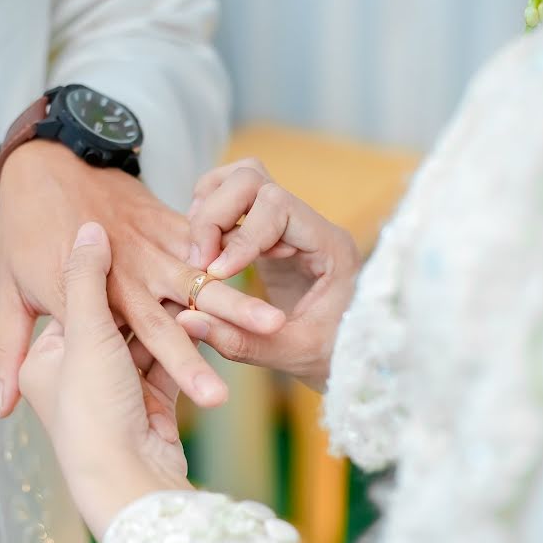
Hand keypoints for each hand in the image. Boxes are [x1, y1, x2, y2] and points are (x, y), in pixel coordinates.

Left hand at [0, 141, 284, 416]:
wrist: (46, 163)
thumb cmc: (23, 231)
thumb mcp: (7, 292)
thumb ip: (10, 351)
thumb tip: (0, 408)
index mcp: (84, 303)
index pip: (129, 350)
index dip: (173, 374)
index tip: (205, 400)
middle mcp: (122, 280)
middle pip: (170, 324)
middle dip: (212, 350)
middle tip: (240, 375)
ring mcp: (146, 251)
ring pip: (197, 286)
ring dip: (237, 305)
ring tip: (274, 323)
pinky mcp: (163, 224)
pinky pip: (199, 243)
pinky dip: (228, 256)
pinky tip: (262, 272)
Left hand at [19, 222, 192, 539]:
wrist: (127, 484)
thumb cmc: (89, 414)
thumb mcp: (81, 334)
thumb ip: (85, 280)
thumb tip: (87, 232)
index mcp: (48, 352)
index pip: (81, 297)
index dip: (109, 266)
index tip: (131, 227)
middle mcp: (82, 364)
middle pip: (124, 316)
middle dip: (148, 281)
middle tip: (163, 245)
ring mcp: (119, 381)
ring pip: (154, 333)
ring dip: (186, 313)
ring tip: (198, 275)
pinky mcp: (153, 396)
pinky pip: (172, 353)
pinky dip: (193, 334)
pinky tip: (218, 305)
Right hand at [181, 159, 360, 389]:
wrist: (356, 362)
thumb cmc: (336, 358)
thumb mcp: (292, 356)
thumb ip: (241, 342)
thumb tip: (187, 323)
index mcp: (330, 246)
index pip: (278, 207)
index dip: (240, 235)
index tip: (215, 273)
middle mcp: (309, 225)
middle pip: (254, 179)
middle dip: (216, 214)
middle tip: (197, 262)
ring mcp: (287, 226)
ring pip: (241, 180)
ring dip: (209, 208)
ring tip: (197, 255)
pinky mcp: (269, 236)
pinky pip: (234, 204)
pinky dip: (209, 218)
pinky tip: (202, 257)